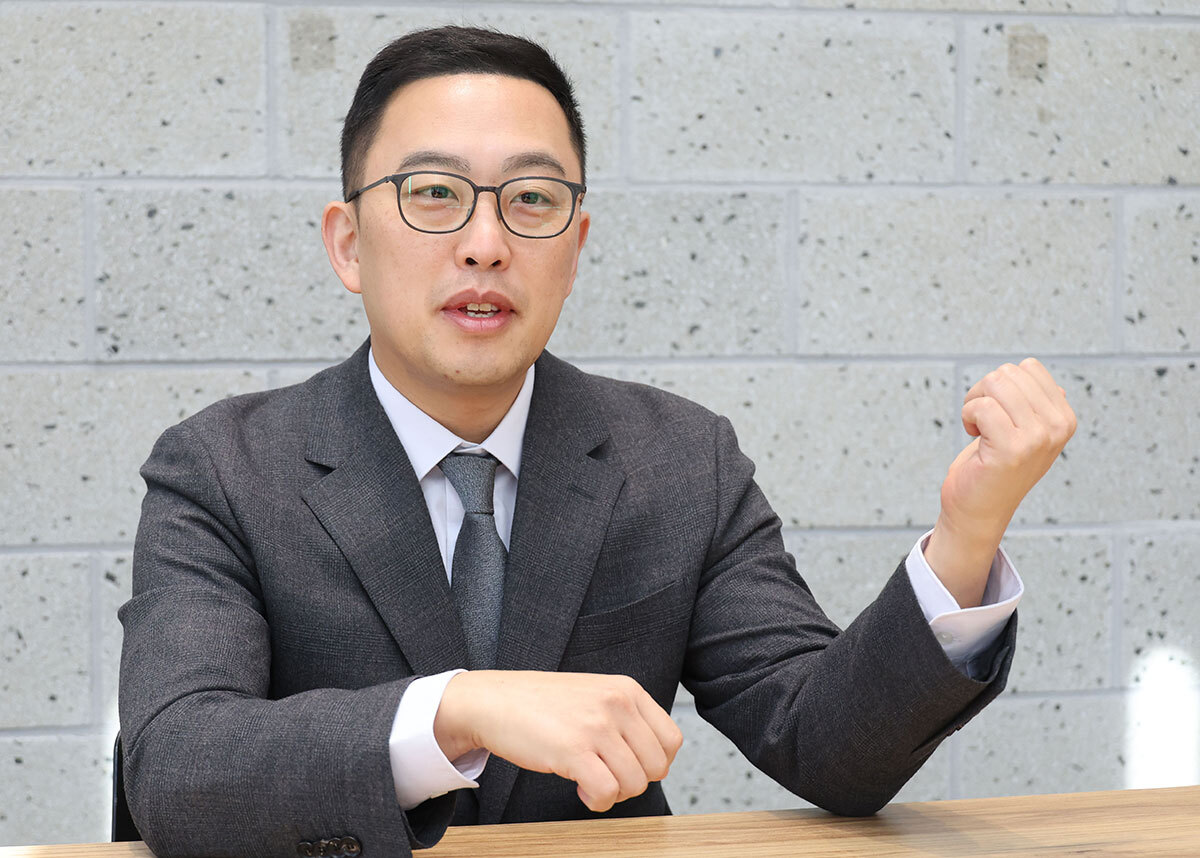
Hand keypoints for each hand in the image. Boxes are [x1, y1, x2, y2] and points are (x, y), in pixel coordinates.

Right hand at [433, 670, 683, 811]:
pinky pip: (607, 793)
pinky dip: (597, 801)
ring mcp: (597, 726)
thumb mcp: (595, 694)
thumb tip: (655, 758)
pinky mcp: (574, 750)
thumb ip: (626, 717)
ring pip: (635, 784)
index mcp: (627, 689)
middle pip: (657, 767)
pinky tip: (579, 787)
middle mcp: (617, 704)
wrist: (492, 700)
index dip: (654, 762)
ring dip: (613, 793)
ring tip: (590, 781)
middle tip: (607, 776)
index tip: (629, 765)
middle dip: (634, 782)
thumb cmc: (540, 703)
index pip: (672, 740)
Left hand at [925, 358, 1075, 606]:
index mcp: (1064, 418)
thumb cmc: (994, 466)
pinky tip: (973, 436)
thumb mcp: (1026, 433)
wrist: (978, 510)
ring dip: (974, 402)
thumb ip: (1039, 407)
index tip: (997, 412)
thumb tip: (1046, 382)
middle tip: (981, 421)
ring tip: (979, 428)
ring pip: (995, 384)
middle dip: (984, 391)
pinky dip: (968, 416)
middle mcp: (1057, 427)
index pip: (1029, 368)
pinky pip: (982, 406)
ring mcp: (1038, 438)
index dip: (1002, 384)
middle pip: (1009, 373)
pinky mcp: (1012, 449)